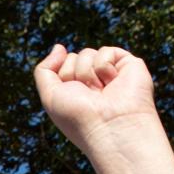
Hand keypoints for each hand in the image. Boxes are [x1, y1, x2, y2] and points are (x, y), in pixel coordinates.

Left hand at [32, 44, 159, 154]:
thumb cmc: (78, 117)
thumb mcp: (50, 96)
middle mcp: (93, 81)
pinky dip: (104, 67)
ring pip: (88, 53)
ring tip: (101, 92)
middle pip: (73, 57)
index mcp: (75, 89)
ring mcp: (110, 72)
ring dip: (88, 73)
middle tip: (88, 95)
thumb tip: (59, 47)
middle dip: (74, 74)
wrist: (109, 126)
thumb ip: (44, 70)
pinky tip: (113, 83)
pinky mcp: (128, 65)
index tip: (73, 97)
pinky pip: (106, 51)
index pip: (61, 64)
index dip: (63, 77)